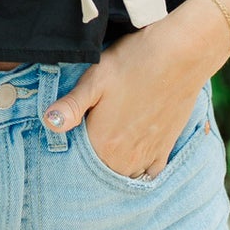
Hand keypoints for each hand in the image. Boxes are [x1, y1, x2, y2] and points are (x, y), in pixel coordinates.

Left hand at [40, 9, 215, 179]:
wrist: (181, 55)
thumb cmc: (134, 61)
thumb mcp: (95, 78)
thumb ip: (70, 105)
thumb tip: (48, 122)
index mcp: (103, 144)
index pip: (77, 163)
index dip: (69, 153)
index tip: (68, 140)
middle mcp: (125, 159)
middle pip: (100, 171)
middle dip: (90, 163)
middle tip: (87, 141)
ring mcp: (147, 156)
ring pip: (123, 175)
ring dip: (113, 168)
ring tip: (106, 149)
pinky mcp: (165, 149)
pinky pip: (148, 174)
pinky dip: (139, 172)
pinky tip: (132, 160)